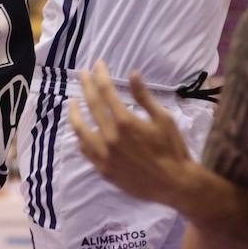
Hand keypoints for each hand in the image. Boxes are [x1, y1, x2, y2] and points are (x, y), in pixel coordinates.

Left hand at [69, 60, 199, 208]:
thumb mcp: (163, 118)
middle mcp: (110, 137)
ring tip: (73, 102)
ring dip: (75, 113)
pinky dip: (81, 138)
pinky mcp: (104, 170)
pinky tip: (81, 131)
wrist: (174, 184)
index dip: (101, 75)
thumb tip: (133, 74)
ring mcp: (105, 155)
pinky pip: (86, 151)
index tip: (98, 64)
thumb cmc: (172, 148)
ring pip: (81, 130)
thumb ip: (144, 96)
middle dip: (86, 86)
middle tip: (82, 73)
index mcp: (125, 122)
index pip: (107, 92)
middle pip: (92, 106)